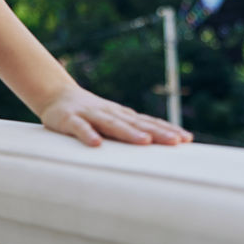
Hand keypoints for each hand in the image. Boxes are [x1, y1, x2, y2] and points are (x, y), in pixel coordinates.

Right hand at [37, 85, 192, 147]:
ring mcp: (90, 115)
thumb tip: (157, 148)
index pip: (148, 121)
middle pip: (136, 123)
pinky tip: (96, 144)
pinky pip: (79, 128)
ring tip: (144, 141)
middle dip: (156, 132)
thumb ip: (130, 132)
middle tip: (176, 142)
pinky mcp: (70, 120)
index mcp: (122, 115)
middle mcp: (110, 113)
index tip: (186, 139)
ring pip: (111, 124)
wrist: (57, 95)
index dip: (166, 129)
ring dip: (128, 132)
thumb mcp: (112, 121)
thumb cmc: (90, 114)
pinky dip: (87, 134)